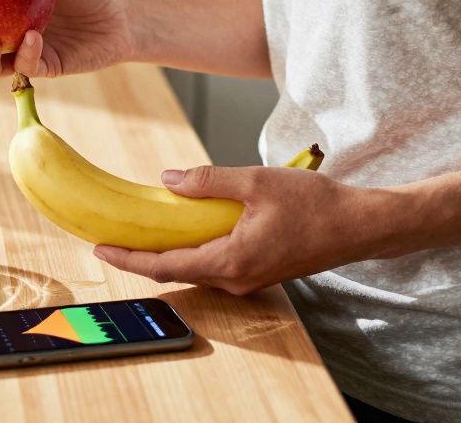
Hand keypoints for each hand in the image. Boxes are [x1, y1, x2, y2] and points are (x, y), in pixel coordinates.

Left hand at [94, 165, 390, 294]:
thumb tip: (168, 179)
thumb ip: (209, 181)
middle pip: (176, 272)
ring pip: (196, 269)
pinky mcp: (260, 272)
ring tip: (141, 233)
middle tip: (110, 239)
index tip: (99, 249)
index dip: (128, 259)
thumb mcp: (256, 182)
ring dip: (168, 254)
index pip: (165, 266)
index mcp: (231, 260)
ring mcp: (249, 280)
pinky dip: (193, 251)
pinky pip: (216, 265)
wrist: (360, 226)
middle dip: (141, 257)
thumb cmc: (316, 206)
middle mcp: (237, 279)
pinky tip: (186, 231)